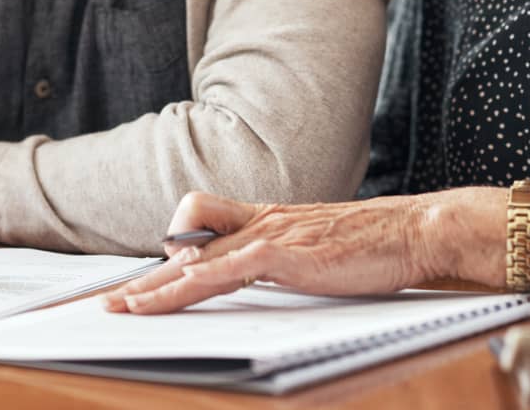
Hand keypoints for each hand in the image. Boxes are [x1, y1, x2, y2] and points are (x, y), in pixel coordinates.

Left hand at [101, 191, 439, 313]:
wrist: (416, 229)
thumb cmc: (376, 243)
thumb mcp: (319, 249)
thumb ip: (286, 259)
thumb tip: (262, 276)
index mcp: (269, 221)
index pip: (203, 231)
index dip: (170, 255)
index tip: (144, 281)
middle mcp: (262, 222)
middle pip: (187, 247)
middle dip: (149, 279)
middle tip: (113, 302)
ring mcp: (272, 235)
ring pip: (197, 259)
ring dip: (158, 286)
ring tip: (127, 309)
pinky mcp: (286, 253)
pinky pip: (226, 268)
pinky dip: (195, 282)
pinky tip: (176, 295)